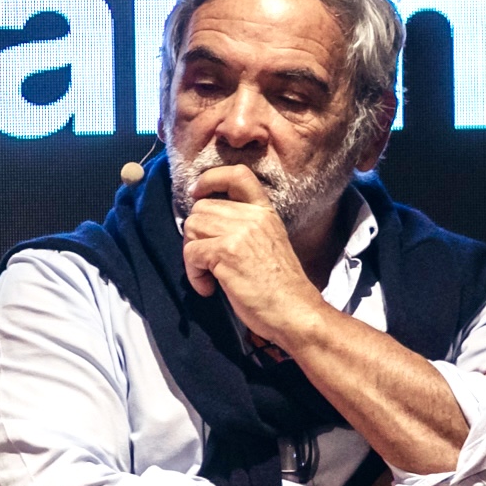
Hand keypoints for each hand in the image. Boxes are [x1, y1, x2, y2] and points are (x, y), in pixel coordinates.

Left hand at [181, 166, 324, 342]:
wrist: (295, 312)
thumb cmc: (279, 287)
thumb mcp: (267, 243)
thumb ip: (242, 227)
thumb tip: (202, 223)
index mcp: (265, 212)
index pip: (237, 174)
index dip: (210, 179)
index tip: (197, 193)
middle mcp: (253, 216)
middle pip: (201, 208)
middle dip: (195, 234)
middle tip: (206, 259)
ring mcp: (240, 232)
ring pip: (191, 227)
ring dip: (192, 255)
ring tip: (209, 275)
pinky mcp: (226, 252)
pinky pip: (190, 253)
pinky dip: (193, 274)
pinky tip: (209, 288)